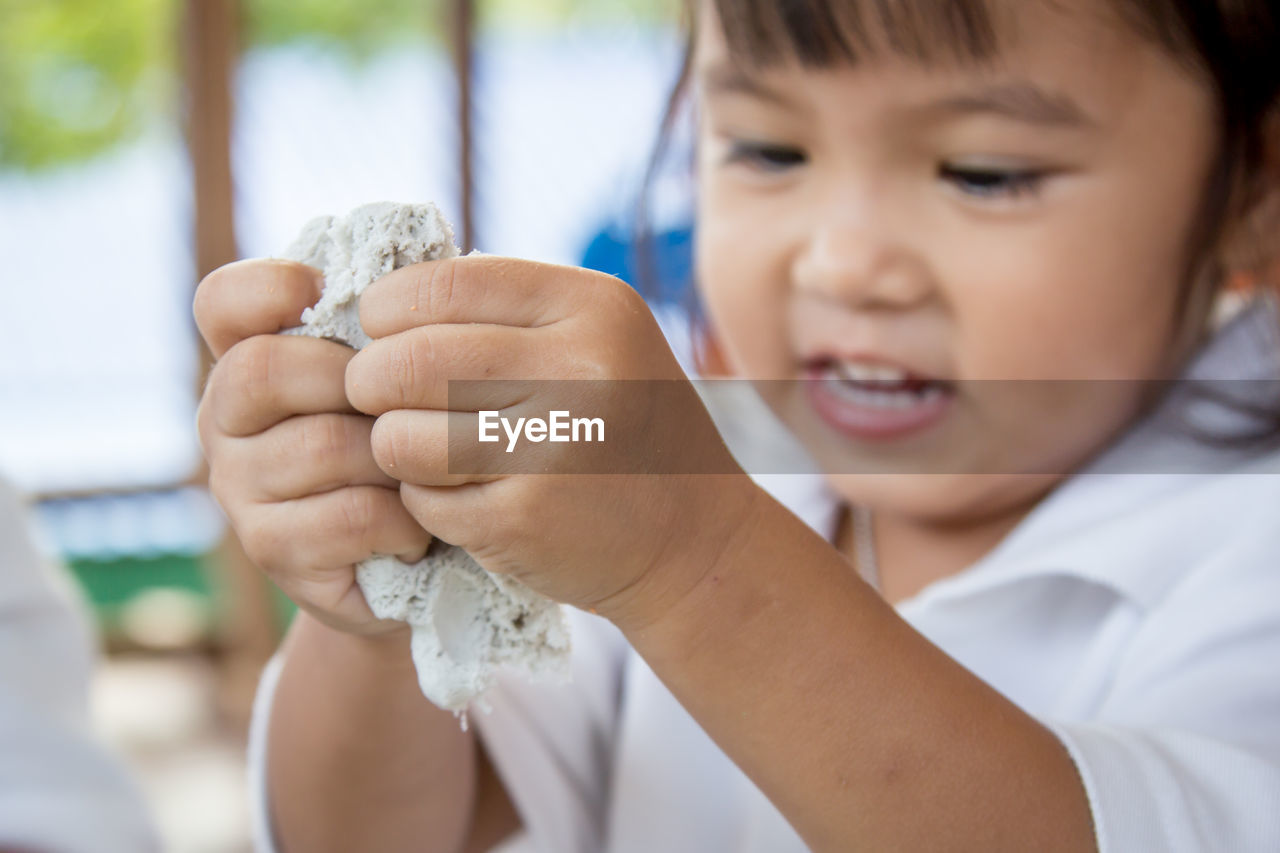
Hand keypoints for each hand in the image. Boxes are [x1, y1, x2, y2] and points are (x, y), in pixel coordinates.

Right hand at [194, 259, 431, 638]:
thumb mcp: (403, 381)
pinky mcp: (271, 551)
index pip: (223, 302)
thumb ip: (393, 329)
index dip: (268, 287)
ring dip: (396, 458)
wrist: (418, 563)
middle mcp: (224, 419)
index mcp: (250, 359)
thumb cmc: (414, 448)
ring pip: (322, 445)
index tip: (323, 293)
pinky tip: (419, 527)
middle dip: (352, 380)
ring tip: (427, 473)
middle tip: (409, 406)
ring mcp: (238, 488)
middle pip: (262, 369)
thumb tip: (427, 266)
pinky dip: (402, 520)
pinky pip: (348, 515)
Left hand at [346, 255, 760, 628]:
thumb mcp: (597, 341)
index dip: (387, 307)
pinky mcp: (526, 519)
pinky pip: (422, 498)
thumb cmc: (624, 430)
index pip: (444, 284)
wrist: (692, 540)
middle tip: (376, 395)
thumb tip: (381, 300)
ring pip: (402, 435)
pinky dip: (424, 498)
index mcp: (594, 308)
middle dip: (369, 380)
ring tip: (423, 448)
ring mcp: (554, 449)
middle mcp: (580, 370)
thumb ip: (508, 312)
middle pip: (409, 360)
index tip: (380, 331)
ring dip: (393, 445)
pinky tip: (463, 494)